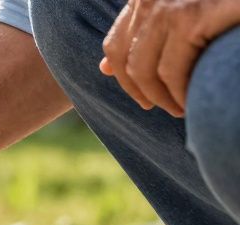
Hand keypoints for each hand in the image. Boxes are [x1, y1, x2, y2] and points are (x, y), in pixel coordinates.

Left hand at [100, 0, 239, 116]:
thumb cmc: (225, 4)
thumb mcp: (182, 13)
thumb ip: (146, 32)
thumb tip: (104, 68)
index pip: (116, 44)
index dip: (124, 77)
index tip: (145, 98)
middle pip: (126, 59)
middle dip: (143, 92)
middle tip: (170, 108)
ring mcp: (169, 4)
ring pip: (146, 69)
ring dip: (164, 97)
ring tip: (183, 109)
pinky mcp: (192, 15)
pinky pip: (172, 69)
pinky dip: (181, 92)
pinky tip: (194, 101)